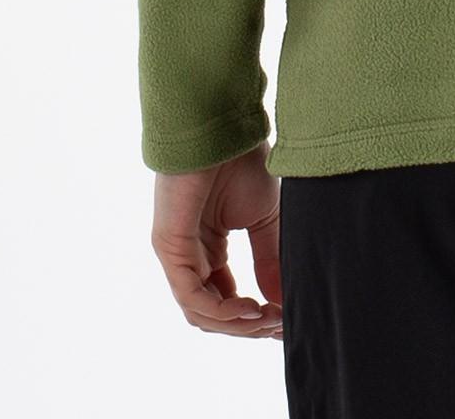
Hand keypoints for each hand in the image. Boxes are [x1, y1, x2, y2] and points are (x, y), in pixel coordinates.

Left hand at [150, 145, 283, 338]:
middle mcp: (190, 257)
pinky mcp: (170, 249)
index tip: (284, 321)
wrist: (222, 129)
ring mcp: (177, 255)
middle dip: (248, 326)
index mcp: (210, 249)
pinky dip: (220, 310)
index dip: (254, 316)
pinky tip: (249, 308)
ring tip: (267, 319)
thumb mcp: (265, 218)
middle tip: (279, 325)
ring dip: (236, 324)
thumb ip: (270, 259)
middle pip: (214, 313)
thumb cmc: (241, 162)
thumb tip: (281, 302)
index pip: (227, 298)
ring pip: (201, 312)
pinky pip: (191, 296)